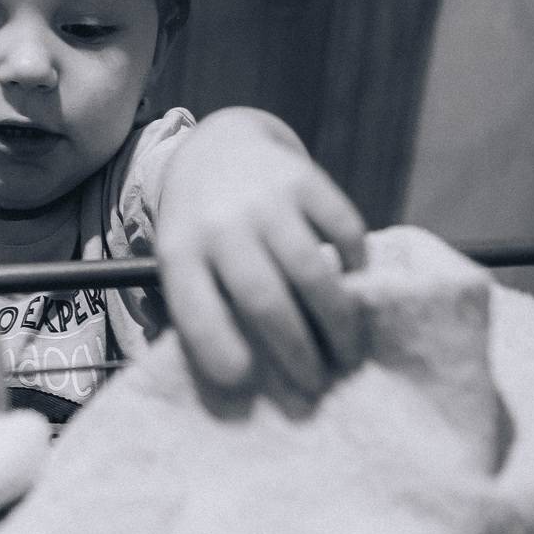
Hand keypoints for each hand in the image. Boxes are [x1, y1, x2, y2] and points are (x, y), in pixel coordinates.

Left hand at [156, 108, 366, 398]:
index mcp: (179, 252)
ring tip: (347, 354)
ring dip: (336, 323)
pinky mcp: (305, 179)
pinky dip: (354, 267)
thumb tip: (236, 385)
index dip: (218, 350)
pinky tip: (353, 288)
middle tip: (315, 386)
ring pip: (310, 271)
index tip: (244, 382)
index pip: (195, 310)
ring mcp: (264, 199)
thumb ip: (200, 310)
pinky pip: (343, 232)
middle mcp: (219, 224)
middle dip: (294, 352)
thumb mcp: (182, 262)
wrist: (219, 148)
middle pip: (262, 299)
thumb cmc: (202, 229)